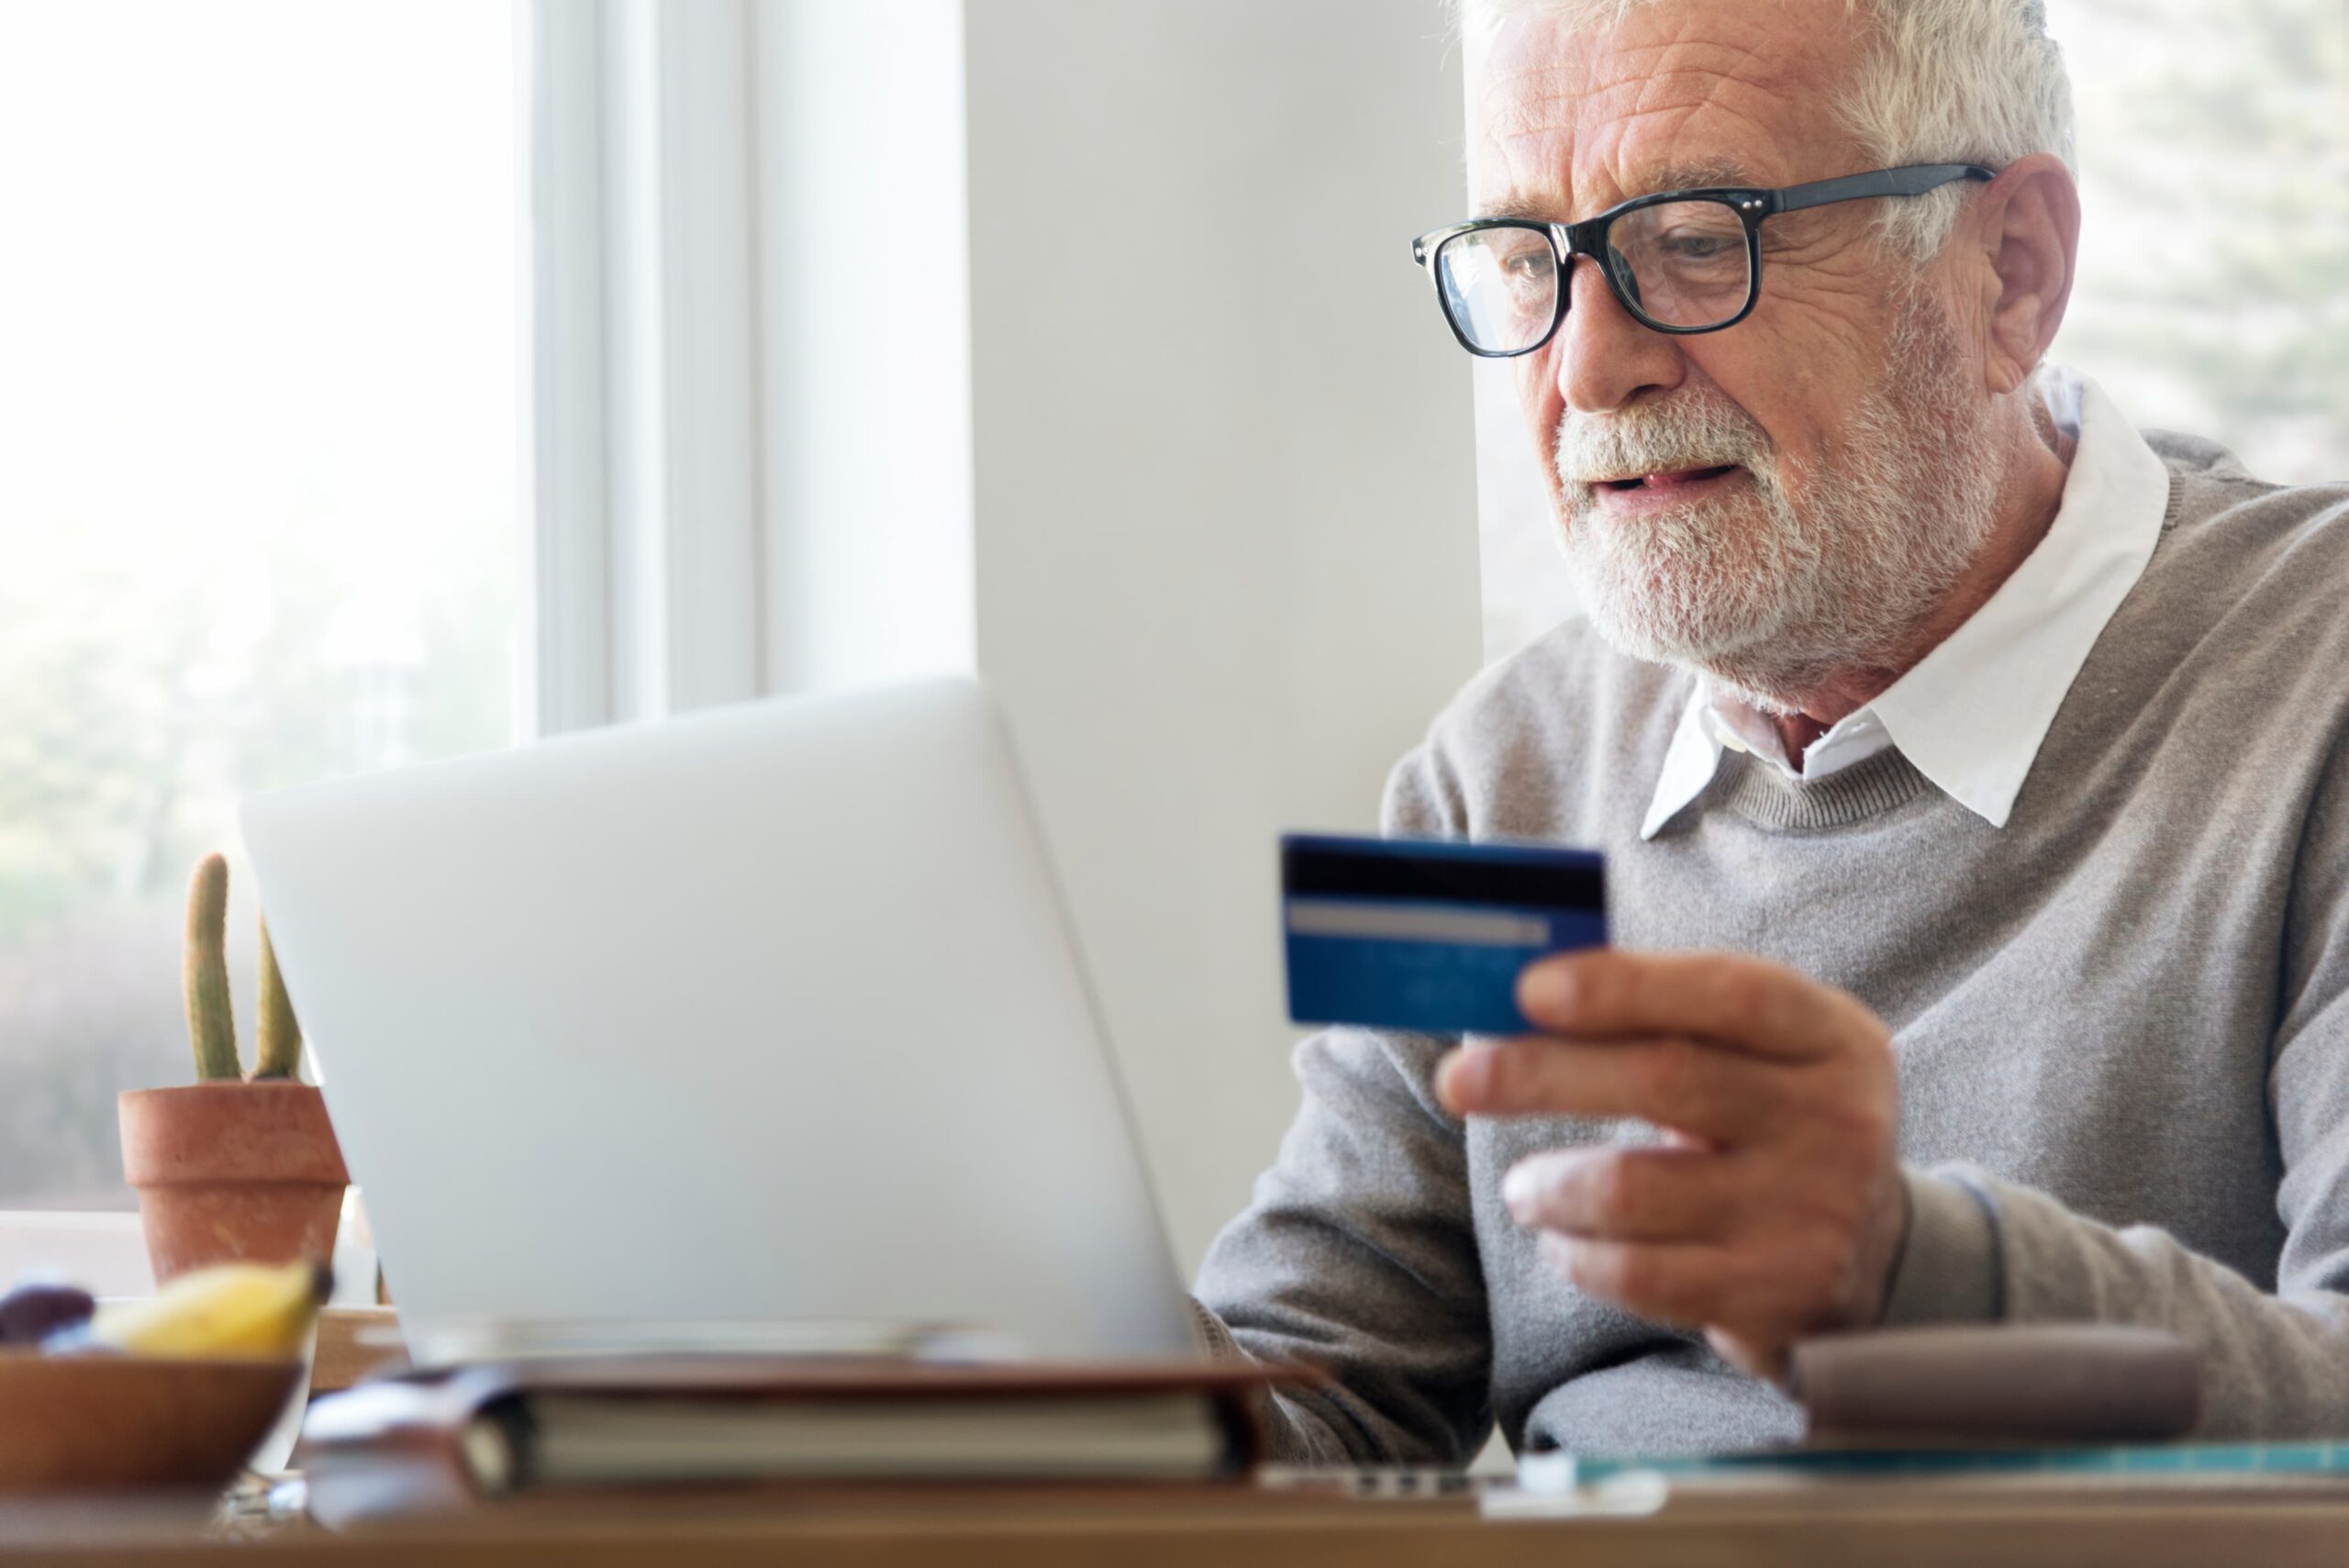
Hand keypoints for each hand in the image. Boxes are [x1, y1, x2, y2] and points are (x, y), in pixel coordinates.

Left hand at [1434, 950, 1907, 1380]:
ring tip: (1524, 1189)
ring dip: (1549, 1185)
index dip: (1623, 986)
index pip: (1727, 993)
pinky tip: (1564, 1240)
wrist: (1871, 1260)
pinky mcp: (1775, 1295)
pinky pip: (1636, 1272)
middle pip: (1665, 1080)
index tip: (1529, 989)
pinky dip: (1576, 1254)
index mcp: (1830, 1037)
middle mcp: (1836, 1120)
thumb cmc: (1770, 1128)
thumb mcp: (1759, 1056)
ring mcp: (1812, 1213)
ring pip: (1632, 1189)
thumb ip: (1667, 1019)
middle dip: (1542, 1075)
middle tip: (1460, 1080)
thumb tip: (1519, 998)